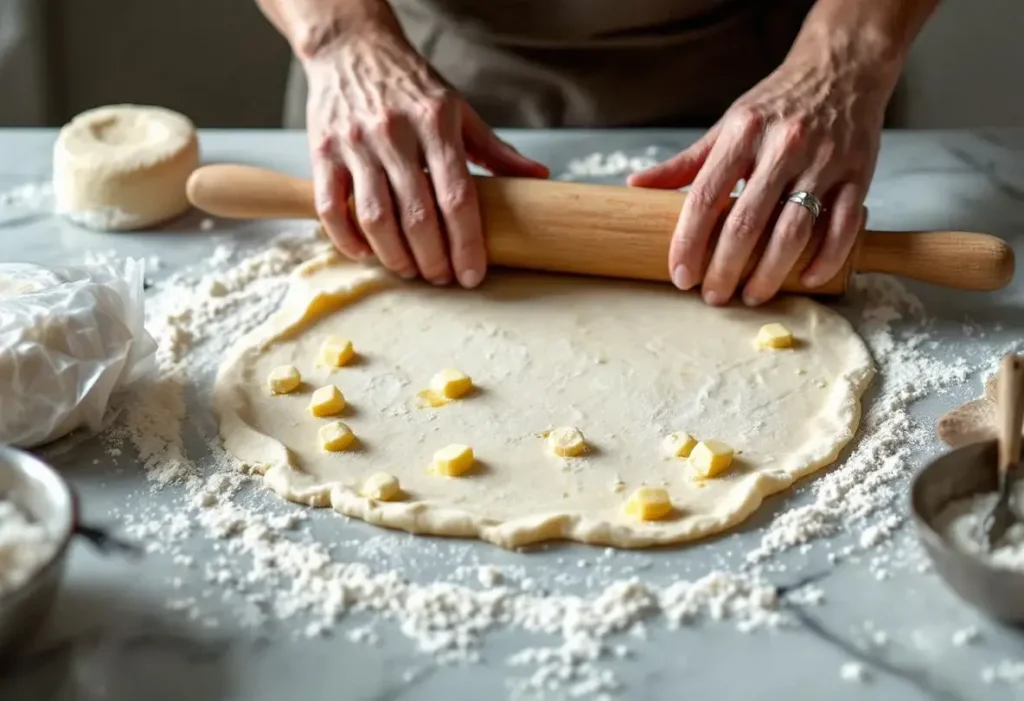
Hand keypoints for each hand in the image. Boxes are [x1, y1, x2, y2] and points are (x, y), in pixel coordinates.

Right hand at [303, 25, 547, 287]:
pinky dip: (347, 239)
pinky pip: (331, 207)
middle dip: (433, 259)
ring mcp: (355, 144)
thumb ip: (494, 149)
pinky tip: (366, 253)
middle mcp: (394, 133)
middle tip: (442, 278)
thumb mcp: (458, 109)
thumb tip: (538, 177)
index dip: (467, 243)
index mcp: (435, 123)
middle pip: (418, 216)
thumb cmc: (410, 85)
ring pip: (375, 218)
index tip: (473, 274)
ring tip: (411, 270)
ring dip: (395, 256)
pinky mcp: (322, 152)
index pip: (457, 197)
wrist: (352, 48)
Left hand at [629, 33, 897, 305]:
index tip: (681, 275)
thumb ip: (687, 162)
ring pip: (793, 230)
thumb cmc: (776, 105)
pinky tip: (807, 280)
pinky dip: (825, 258)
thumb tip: (637, 186)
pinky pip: (842, 226)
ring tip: (752, 296)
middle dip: (725, 268)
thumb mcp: (728, 125)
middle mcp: (783, 147)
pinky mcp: (858, 174)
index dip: (689, 241)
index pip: (705, 197)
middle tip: (713, 296)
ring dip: (770, 273)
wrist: (842, 69)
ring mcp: (823, 162)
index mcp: (743, 134)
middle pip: (746, 222)